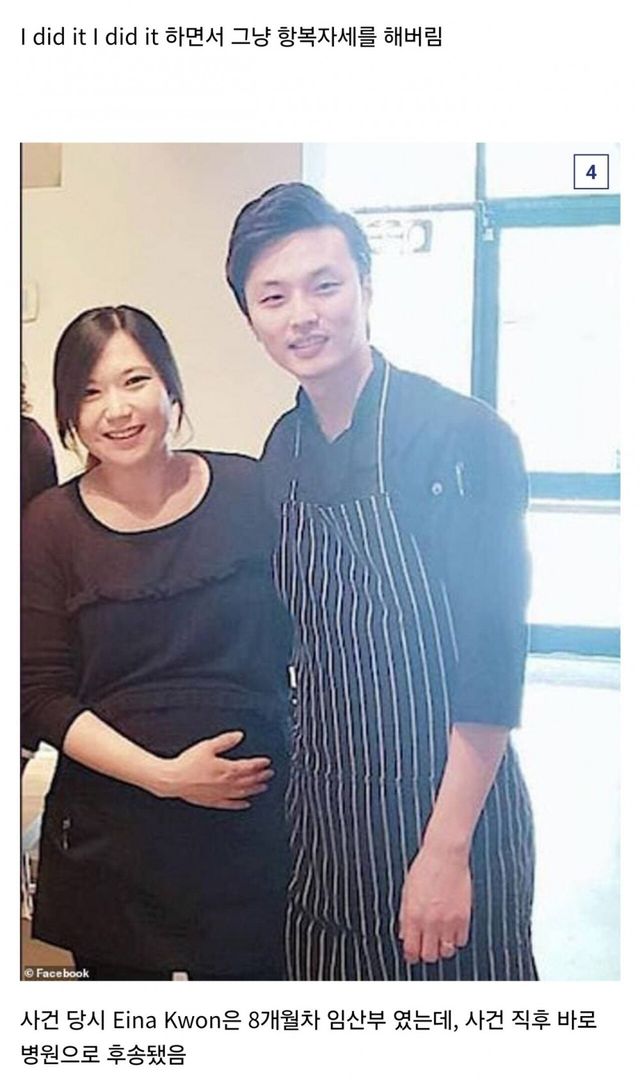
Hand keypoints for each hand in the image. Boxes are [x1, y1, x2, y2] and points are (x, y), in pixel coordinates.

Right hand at [155, 730, 273, 809]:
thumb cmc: (188, 764)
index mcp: (226, 769)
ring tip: (263, 787)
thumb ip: (225, 741)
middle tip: (269, 774)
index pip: (249, 766)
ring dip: (254, 790)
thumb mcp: (208, 746)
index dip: (259, 764)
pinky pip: (230, 804)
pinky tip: (246, 804)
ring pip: (242, 793)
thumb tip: (239, 736)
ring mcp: (220, 793)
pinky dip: (239, 804)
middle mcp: (226, 783)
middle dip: (261, 776)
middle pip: (248, 780)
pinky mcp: (212, 801)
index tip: (266, 762)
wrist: (173, 779)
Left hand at [398, 841, 471, 963]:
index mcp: (413, 915)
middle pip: (429, 955)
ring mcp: (449, 920)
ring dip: (442, 948)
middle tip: (427, 946)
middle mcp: (430, 921)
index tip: (413, 955)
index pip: (411, 950)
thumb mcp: (407, 891)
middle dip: (427, 953)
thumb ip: (404, 916)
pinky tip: (452, 930)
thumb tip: (405, 935)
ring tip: (440, 938)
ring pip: (446, 952)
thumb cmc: (425, 867)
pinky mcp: (464, 917)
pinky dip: (456, 939)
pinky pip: (461, 941)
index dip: (411, 956)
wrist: (445, 854)